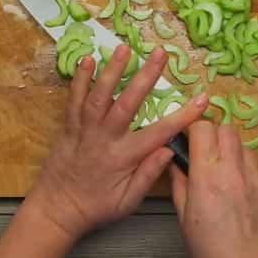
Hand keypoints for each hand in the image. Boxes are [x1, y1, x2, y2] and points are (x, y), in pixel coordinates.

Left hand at [28, 45, 207, 238]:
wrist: (56, 210)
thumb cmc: (96, 207)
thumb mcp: (128, 202)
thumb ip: (148, 175)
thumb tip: (169, 150)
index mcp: (123, 158)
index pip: (159, 133)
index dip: (182, 116)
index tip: (201, 99)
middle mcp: (104, 139)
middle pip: (127, 103)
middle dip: (145, 77)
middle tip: (160, 54)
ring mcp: (84, 130)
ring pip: (98, 96)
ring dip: (111, 70)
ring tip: (123, 47)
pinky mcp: (69, 126)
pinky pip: (73, 100)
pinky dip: (79, 79)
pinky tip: (86, 59)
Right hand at [170, 121, 257, 257]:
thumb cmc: (212, 250)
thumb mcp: (184, 217)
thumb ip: (179, 183)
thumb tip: (175, 161)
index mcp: (207, 177)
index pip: (203, 128)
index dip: (195, 130)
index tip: (191, 139)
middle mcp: (233, 172)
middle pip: (226, 129)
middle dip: (215, 136)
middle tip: (208, 154)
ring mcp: (257, 178)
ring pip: (244, 146)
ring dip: (233, 152)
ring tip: (227, 173)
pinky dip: (249, 172)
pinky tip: (243, 191)